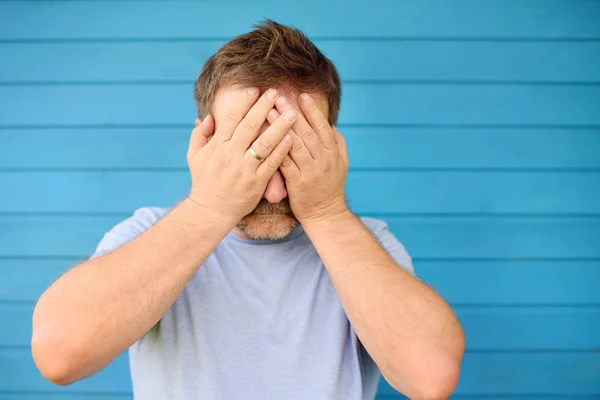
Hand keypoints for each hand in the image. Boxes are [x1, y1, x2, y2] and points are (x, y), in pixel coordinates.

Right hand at [186, 87, 296, 221]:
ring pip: (264, 143)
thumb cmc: (203, 181)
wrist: (210, 210)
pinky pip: (272, 163)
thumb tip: (207, 117)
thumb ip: (200, 135)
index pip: (231, 118)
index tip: (254, 89)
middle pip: (250, 126)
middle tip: (276, 92)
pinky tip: (291, 139)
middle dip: (264, 107)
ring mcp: (245, 168)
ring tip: (291, 113)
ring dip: (279, 126)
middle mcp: (231, 154)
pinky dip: (281, 150)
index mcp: (217, 146)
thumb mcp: (194, 156)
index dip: (243, 102)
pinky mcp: (257, 182)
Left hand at [268, 93, 348, 223]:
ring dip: (280, 125)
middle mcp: (323, 159)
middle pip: (306, 131)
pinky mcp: (298, 183)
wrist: (325, 214)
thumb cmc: (331, 187)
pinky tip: (265, 137)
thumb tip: (331, 124)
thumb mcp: (341, 163)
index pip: (322, 126)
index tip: (301, 95)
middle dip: (292, 112)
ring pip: (295, 143)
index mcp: (333, 152)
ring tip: (268, 110)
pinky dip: (276, 148)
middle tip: (279, 96)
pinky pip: (285, 162)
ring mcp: (310, 171)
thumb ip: (337, 143)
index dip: (312, 110)